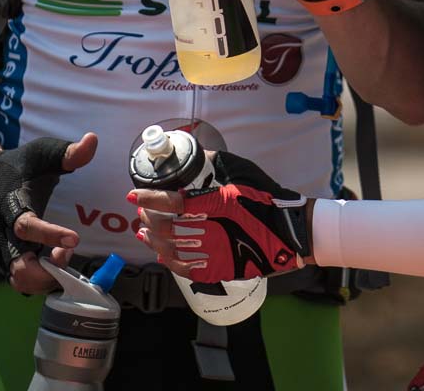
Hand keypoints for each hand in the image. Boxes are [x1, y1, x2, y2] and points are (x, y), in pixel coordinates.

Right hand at [0, 133, 97, 293]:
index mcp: (12, 204)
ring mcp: (5, 246)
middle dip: (46, 271)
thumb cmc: (26, 164)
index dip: (49, 236)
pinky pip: (24, 280)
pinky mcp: (11, 255)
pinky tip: (59, 263)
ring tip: (64, 258)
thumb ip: (69, 152)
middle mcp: (3, 231)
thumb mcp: (46, 153)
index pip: (25, 226)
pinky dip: (42, 280)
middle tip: (68, 256)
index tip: (75, 239)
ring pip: (20, 279)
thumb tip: (92, 140)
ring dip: (46, 278)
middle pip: (17, 266)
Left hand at [130, 149, 312, 282]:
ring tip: (143, 232)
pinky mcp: (219, 269)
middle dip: (149, 218)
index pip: (172, 202)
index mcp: (214, 204)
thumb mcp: (243, 172)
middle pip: (166, 228)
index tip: (133, 195)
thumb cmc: (267, 199)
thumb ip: (217, 163)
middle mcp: (209, 230)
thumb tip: (198, 154)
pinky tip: (161, 254)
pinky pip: (186, 269)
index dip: (149, 199)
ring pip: (172, 250)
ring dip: (154, 240)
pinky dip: (170, 261)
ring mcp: (213, 253)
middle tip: (142, 211)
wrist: (290, 233)